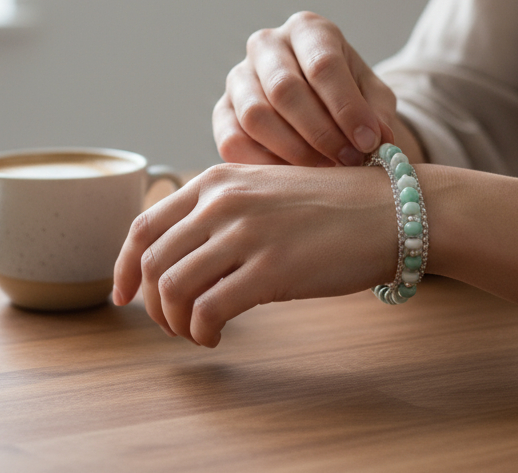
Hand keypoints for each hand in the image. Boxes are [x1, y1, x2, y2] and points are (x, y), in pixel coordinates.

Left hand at [112, 163, 397, 346]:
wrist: (395, 211)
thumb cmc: (335, 207)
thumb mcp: (267, 189)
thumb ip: (224, 209)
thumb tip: (183, 254)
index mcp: (218, 179)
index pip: (145, 225)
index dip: (123, 266)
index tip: (122, 296)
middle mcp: (223, 201)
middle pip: (151, 262)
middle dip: (151, 305)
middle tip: (170, 326)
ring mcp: (246, 233)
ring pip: (172, 288)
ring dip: (175, 323)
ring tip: (196, 334)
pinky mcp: (271, 269)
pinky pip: (208, 311)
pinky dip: (201, 332)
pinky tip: (217, 337)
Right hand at [213, 11, 415, 166]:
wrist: (320, 103)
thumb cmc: (348, 94)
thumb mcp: (373, 97)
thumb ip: (377, 114)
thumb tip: (380, 141)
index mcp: (307, 30)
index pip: (322, 64)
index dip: (346, 107)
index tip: (369, 142)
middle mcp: (266, 45)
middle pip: (285, 89)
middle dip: (321, 133)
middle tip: (348, 161)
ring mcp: (238, 77)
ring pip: (256, 116)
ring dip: (294, 151)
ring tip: (326, 171)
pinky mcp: (222, 112)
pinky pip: (233, 141)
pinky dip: (264, 165)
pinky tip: (294, 176)